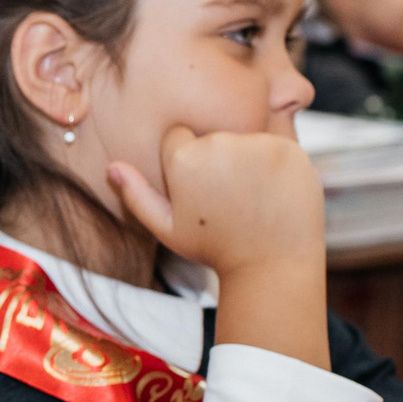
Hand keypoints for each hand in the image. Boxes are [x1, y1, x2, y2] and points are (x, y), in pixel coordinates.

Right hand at [107, 126, 322, 283]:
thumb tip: (112, 166)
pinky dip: (276, 164)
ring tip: (252, 198)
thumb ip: (137, 195)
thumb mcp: (167, 228)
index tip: (200, 189)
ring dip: (248, 159)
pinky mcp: (290, 149)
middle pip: (213, 135)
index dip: (188, 163)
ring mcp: (258, 145)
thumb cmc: (215, 250)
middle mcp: (220, 143)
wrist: (271, 266)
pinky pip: (276, 145)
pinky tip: (273, 194)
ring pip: (246, 138)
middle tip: (228, 198)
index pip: (179, 136)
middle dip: (218, 158)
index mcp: (184, 158)